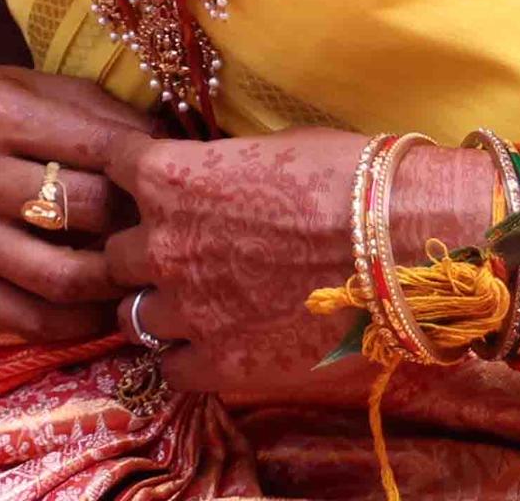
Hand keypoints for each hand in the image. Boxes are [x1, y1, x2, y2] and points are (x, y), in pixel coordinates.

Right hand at [0, 61, 154, 342]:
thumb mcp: (40, 88)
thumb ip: (106, 117)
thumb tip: (175, 156)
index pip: (100, 151)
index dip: (149, 171)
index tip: (175, 183)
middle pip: (85, 213)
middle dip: (137, 225)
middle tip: (166, 231)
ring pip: (62, 277)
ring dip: (114, 283)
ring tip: (138, 273)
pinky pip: (31, 320)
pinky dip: (78, 323)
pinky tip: (100, 305)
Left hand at [101, 129, 486, 398]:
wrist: (405, 242)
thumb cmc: (349, 178)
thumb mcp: (269, 149)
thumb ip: (219, 171)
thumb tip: (213, 179)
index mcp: (171, 179)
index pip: (113, 168)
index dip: (134, 176)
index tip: (152, 184)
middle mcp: (164, 245)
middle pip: (116, 254)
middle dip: (143, 252)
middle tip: (181, 253)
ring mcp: (189, 310)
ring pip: (134, 316)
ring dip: (160, 308)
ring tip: (198, 305)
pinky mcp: (221, 364)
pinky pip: (171, 370)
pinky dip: (188, 359)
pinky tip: (216, 346)